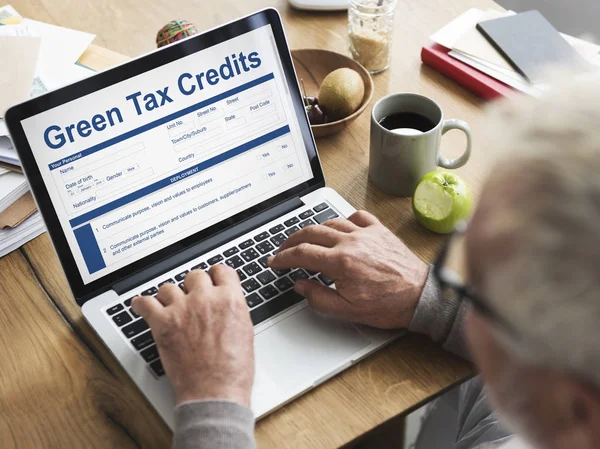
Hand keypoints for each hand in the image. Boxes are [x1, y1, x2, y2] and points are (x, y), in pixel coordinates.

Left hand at [132, 265, 253, 406]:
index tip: (212, 280)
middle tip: (192, 298)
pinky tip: (142, 307)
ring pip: (169, 287)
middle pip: (195, 275)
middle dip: (194, 286)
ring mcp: (183, 309)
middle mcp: (206, 299)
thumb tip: (225, 304)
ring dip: (170, 296)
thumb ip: (233, 310)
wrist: (215, 392)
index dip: (216, 276)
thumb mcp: (245, 331)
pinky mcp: (163, 323)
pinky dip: (142, 304)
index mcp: (230, 299)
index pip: (222, 270)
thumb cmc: (233, 370)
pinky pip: (145, 303)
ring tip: (170, 306)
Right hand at [269, 211, 427, 328]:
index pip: (301, 254)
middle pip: (311, 232)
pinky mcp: (379, 231)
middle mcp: (351, 242)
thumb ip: (318, 297)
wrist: (420, 296)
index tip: (274, 261)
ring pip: (331, 222)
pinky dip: (344, 219)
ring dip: (313, 229)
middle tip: (283, 248)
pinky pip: (357, 216)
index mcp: (340, 262)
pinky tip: (340, 227)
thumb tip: (300, 285)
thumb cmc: (388, 304)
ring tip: (305, 238)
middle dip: (291, 240)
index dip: (283, 258)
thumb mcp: (347, 310)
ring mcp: (366, 233)